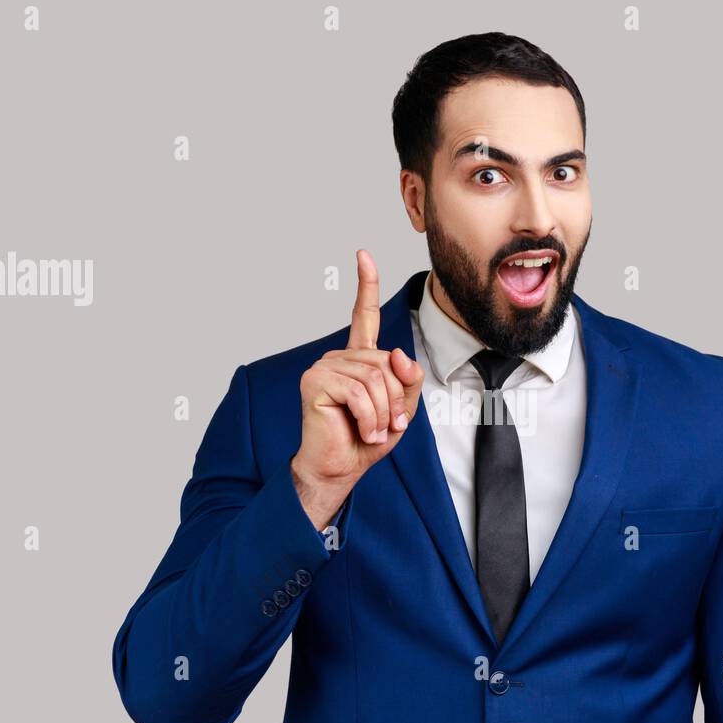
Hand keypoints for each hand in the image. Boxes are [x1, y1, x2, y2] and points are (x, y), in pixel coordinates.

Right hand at [291, 250, 424, 526]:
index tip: (363, 255)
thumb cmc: (366, 440)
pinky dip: (369, 416)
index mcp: (358, 359)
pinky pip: (358, 392)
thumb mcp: (401, 410)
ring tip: (372, 430)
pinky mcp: (315, 381)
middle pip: (385, 363)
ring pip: (374, 379)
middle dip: (393, 399)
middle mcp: (339, 357)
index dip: (366, 286)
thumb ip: (407, 381)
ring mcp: (324, 366)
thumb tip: (398, 353)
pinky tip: (362, 429)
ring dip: (381, 412)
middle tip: (386, 425)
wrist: (339, 467)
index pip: (363, 317)